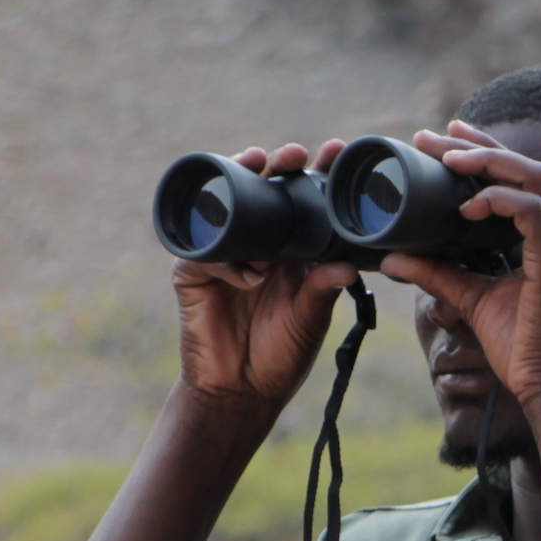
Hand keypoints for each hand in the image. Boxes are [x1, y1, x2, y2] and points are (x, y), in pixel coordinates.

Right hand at [172, 140, 356, 414]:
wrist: (242, 390)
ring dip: (242, 183)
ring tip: (261, 168)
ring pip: (226, 206)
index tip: (334, 150)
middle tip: (296, 154)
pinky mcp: (192, 273)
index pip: (301, 202)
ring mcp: (222, 254)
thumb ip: (324, 289)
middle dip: (276, 166)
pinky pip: (206, 252)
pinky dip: (228, 259)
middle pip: (262, 191)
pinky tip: (250, 275)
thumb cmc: (283, 352)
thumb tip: (348, 266)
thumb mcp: (311, 317)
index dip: (314, 175)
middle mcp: (256, 244)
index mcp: (290, 249)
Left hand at [380, 122, 540, 413]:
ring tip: (446, 159)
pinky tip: (466, 205)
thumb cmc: (524, 352)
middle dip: (480, 145)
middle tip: (433, 137)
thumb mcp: (474, 301)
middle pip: (530, 166)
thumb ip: (440, 274)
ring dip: (488, 161)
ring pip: (536, 178)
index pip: (524, 180)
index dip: (486, 153)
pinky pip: (533, 211)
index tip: (444, 141)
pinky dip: (498, 200)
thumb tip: (394, 258)